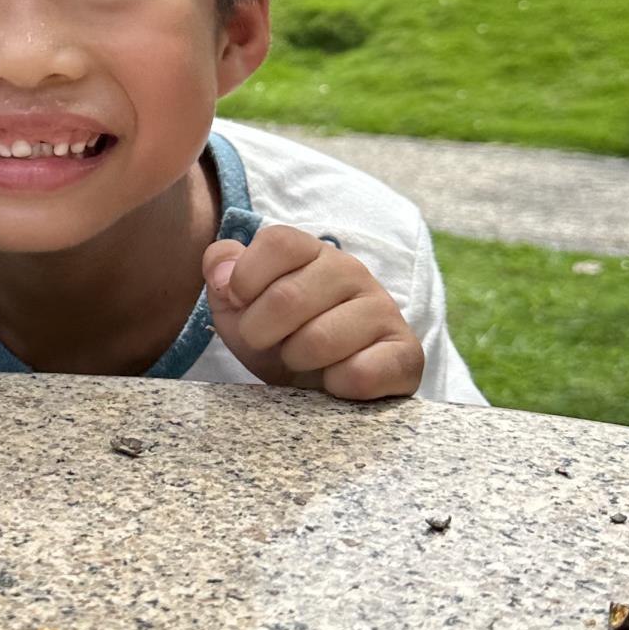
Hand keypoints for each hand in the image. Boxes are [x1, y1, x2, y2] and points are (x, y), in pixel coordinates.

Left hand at [202, 223, 423, 400]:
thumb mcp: (240, 306)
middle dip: (260, 332)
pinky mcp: (405, 355)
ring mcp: (383, 310)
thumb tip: (222, 271)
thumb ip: (223, 271)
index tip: (240, 304)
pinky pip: (360, 373)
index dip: (245, 279)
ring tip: (303, 360)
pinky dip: (336, 385)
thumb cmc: (281, 337)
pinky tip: (337, 381)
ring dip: (297, 360)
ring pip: (320, 340)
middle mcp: (352, 272)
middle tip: (269, 343)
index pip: (277, 242)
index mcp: (312, 252)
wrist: (323, 387)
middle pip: (288, 297)